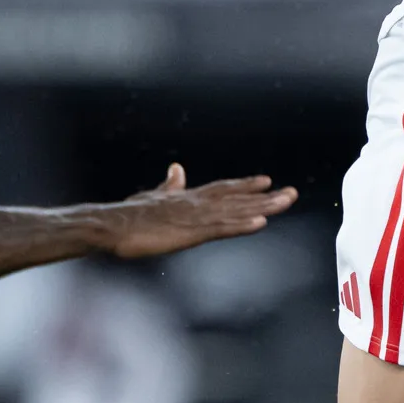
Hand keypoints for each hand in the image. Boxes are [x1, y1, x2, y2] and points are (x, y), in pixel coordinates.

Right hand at [102, 164, 298, 259]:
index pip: (223, 189)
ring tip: (286, 202)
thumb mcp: (153, 197)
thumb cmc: (129, 215)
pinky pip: (222, 229)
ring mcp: (196, 218)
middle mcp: (197, 204)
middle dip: (266, 196)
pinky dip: (243, 226)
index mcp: (188, 197)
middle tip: (292, 193)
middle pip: (237, 198)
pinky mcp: (190, 233)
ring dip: (264, 207)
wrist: (112, 226)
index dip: (246, 186)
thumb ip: (170, 186)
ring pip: (236, 212)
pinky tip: (261, 223)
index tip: (267, 181)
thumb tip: (177, 169)